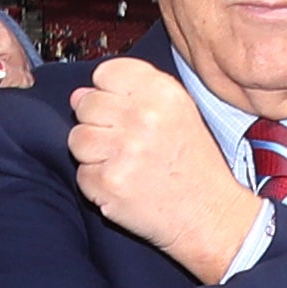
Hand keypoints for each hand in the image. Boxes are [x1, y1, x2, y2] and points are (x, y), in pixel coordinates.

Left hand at [64, 56, 261, 282]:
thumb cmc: (195, 166)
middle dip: (98, 124)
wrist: (209, 215)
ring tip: (122, 164)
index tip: (119, 109)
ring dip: (93, 154)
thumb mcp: (179, 114)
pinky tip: (123, 184)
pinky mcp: (109, 182)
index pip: (105, 72)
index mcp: (162, 92)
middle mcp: (143, 116)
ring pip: (77, 139)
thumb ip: (133, 95)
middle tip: (124, 144)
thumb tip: (78, 94)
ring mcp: (124, 150)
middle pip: (86, 105)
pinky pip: (81, 174)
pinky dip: (96, 183)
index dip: (106, 92)